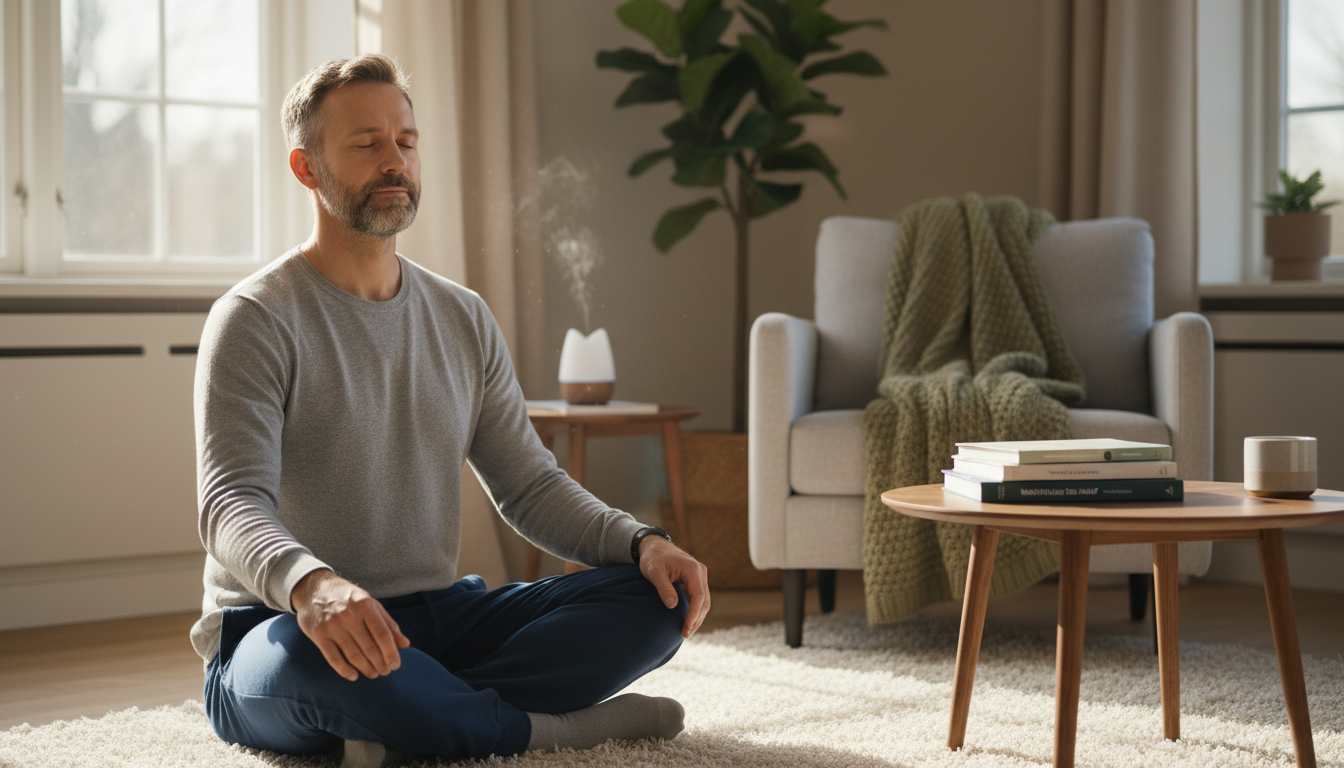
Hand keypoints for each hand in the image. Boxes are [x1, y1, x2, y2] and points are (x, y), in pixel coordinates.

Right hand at [291, 569, 411, 681]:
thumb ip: (388, 624)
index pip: (382, 634)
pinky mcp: (318, 635)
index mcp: (365, 605)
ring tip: (373, 674)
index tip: (395, 665)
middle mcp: (349, 615)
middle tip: (385, 672)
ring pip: (353, 655)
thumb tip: (405, 645)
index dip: (391, 652)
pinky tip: (354, 676)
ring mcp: (332, 625)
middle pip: (369, 647)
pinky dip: (345, 670)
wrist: (313, 588)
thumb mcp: (370, 604)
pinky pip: (334, 658)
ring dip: (366, 668)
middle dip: (380, 663)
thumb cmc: (347, 597)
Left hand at [638, 538, 710, 637]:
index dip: (694, 614)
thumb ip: (664, 588)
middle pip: (704, 601)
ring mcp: (700, 575)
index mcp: (692, 569)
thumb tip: (673, 606)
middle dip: (696, 619)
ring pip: (704, 601)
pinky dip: (696, 610)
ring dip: (697, 617)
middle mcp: (700, 572)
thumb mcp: (654, 572)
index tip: (686, 628)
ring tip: (686, 631)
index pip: (698, 596)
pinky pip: (700, 597)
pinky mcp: (696, 579)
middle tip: (685, 634)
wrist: (654, 546)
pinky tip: (688, 620)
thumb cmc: (653, 558)